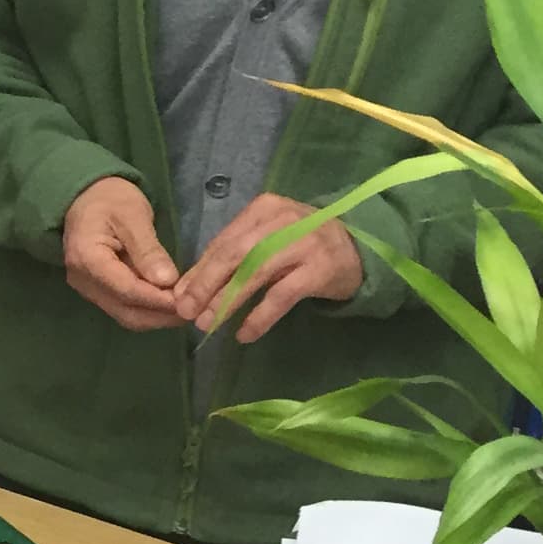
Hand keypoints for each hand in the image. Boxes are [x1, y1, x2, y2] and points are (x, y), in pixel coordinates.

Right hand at [63, 177, 181, 330]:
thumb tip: (167, 280)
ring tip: (186, 307)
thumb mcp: (133, 215)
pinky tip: (170, 302)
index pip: (126, 290)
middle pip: (126, 311)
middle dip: (161, 315)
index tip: (188, 300)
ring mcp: (89, 289)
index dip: (158, 299)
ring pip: (127, 316)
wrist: (88, 198)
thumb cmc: (111, 199)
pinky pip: (125, 309)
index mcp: (87, 258)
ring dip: (158, 317)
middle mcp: (82, 281)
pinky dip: (150, 310)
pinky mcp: (99, 292)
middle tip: (194, 308)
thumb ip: (148, 249)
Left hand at [173, 194, 362, 342]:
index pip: (223, 242)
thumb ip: (235, 257)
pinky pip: (281, 297)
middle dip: (205, 284)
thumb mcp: (270, 240)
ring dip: (226, 301)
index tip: (178, 295)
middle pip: (233, 255)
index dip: (198, 270)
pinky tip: (244, 333)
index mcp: (264, 209)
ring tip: (208, 324)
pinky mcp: (319, 269)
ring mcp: (302, 244)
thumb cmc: (306, 245)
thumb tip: (190, 286)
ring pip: (254, 274)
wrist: (363, 250)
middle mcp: (282, 221)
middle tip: (185, 311)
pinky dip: (259, 316)